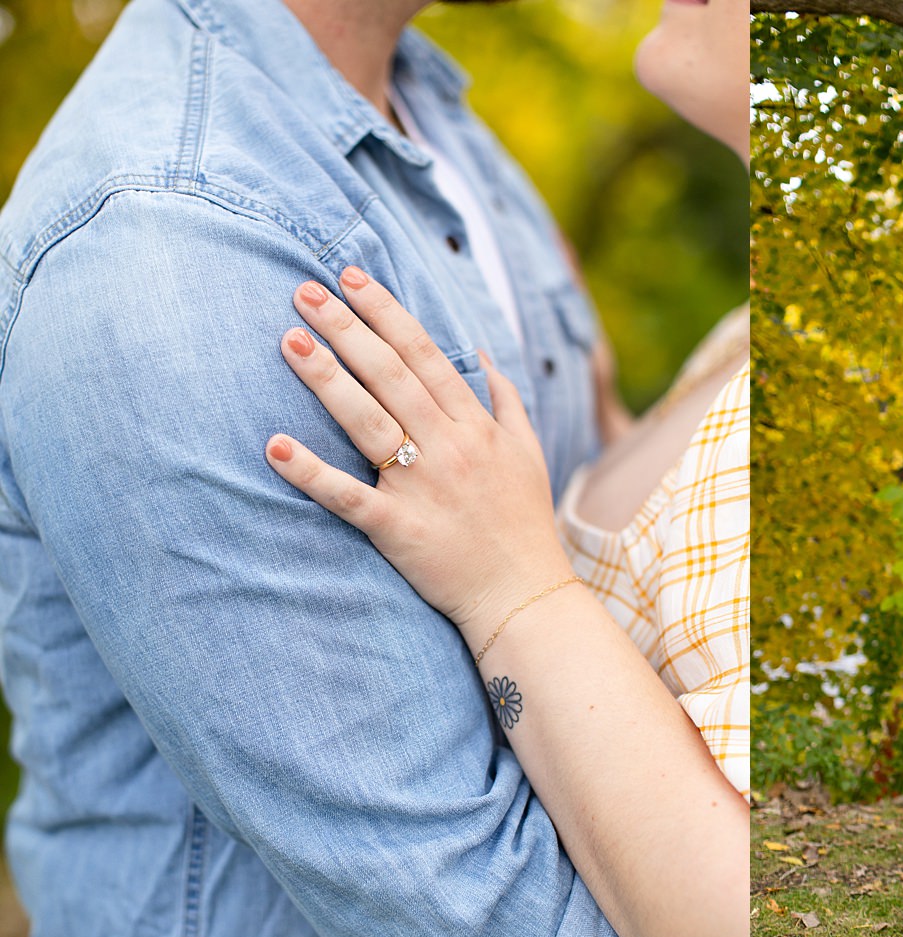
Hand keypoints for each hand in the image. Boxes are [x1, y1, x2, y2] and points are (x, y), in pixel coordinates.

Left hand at [265, 267, 573, 635]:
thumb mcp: (530, 454)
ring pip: (368, 421)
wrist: (526, 595)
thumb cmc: (524, 524)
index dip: (387, 313)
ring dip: (327, 378)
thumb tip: (486, 355)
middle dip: (347, 328)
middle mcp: (450, 447)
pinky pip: (349, 497)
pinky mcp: (401, 529)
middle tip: (304, 290)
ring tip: (289, 340)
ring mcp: (424, 487)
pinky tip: (276, 446)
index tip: (352, 277)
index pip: (426, 355)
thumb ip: (507, 401)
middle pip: (391, 376)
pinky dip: (312, 473)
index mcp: (476, 426)